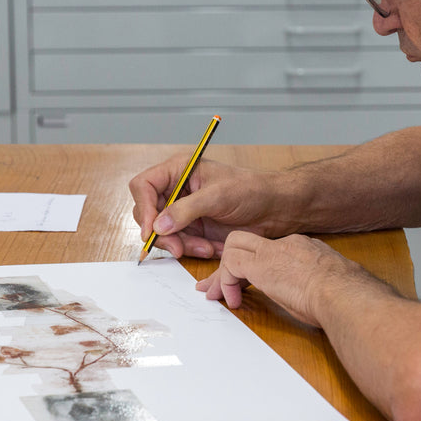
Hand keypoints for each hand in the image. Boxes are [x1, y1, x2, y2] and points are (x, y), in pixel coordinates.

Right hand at [128, 157, 295, 259]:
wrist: (276, 209)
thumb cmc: (252, 191)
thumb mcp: (218, 197)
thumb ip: (185, 210)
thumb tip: (158, 226)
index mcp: (179, 171)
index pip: (144, 185)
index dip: (145, 208)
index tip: (152, 230)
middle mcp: (177, 190)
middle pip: (148, 213)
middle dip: (162, 233)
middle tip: (178, 248)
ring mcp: (184, 210)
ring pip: (162, 233)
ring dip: (180, 244)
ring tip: (204, 248)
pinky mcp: (193, 228)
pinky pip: (179, 243)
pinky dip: (191, 249)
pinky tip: (210, 249)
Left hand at [197, 231, 366, 325]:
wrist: (345, 293)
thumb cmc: (345, 296)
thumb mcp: (330, 285)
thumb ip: (317, 284)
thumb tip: (314, 296)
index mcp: (304, 248)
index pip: (269, 250)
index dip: (255, 268)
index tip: (249, 283)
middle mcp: (286, 244)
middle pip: (247, 242)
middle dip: (230, 262)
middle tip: (220, 286)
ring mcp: (272, 252)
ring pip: (233, 247)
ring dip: (223, 273)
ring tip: (220, 296)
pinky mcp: (260, 266)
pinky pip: (229, 265)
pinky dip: (225, 282)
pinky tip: (233, 300)